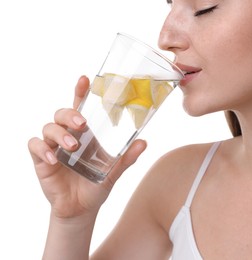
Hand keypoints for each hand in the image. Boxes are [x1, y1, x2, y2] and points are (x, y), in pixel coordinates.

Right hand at [28, 76, 146, 218]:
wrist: (81, 208)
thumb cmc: (96, 186)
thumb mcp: (113, 171)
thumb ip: (127, 158)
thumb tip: (144, 143)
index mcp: (85, 135)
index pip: (80, 108)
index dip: (80, 92)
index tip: (84, 79)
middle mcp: (68, 136)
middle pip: (61, 113)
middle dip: (70, 114)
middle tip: (82, 124)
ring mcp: (53, 147)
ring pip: (48, 127)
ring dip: (59, 133)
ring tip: (72, 146)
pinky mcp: (42, 160)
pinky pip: (35, 146)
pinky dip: (43, 149)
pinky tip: (54, 159)